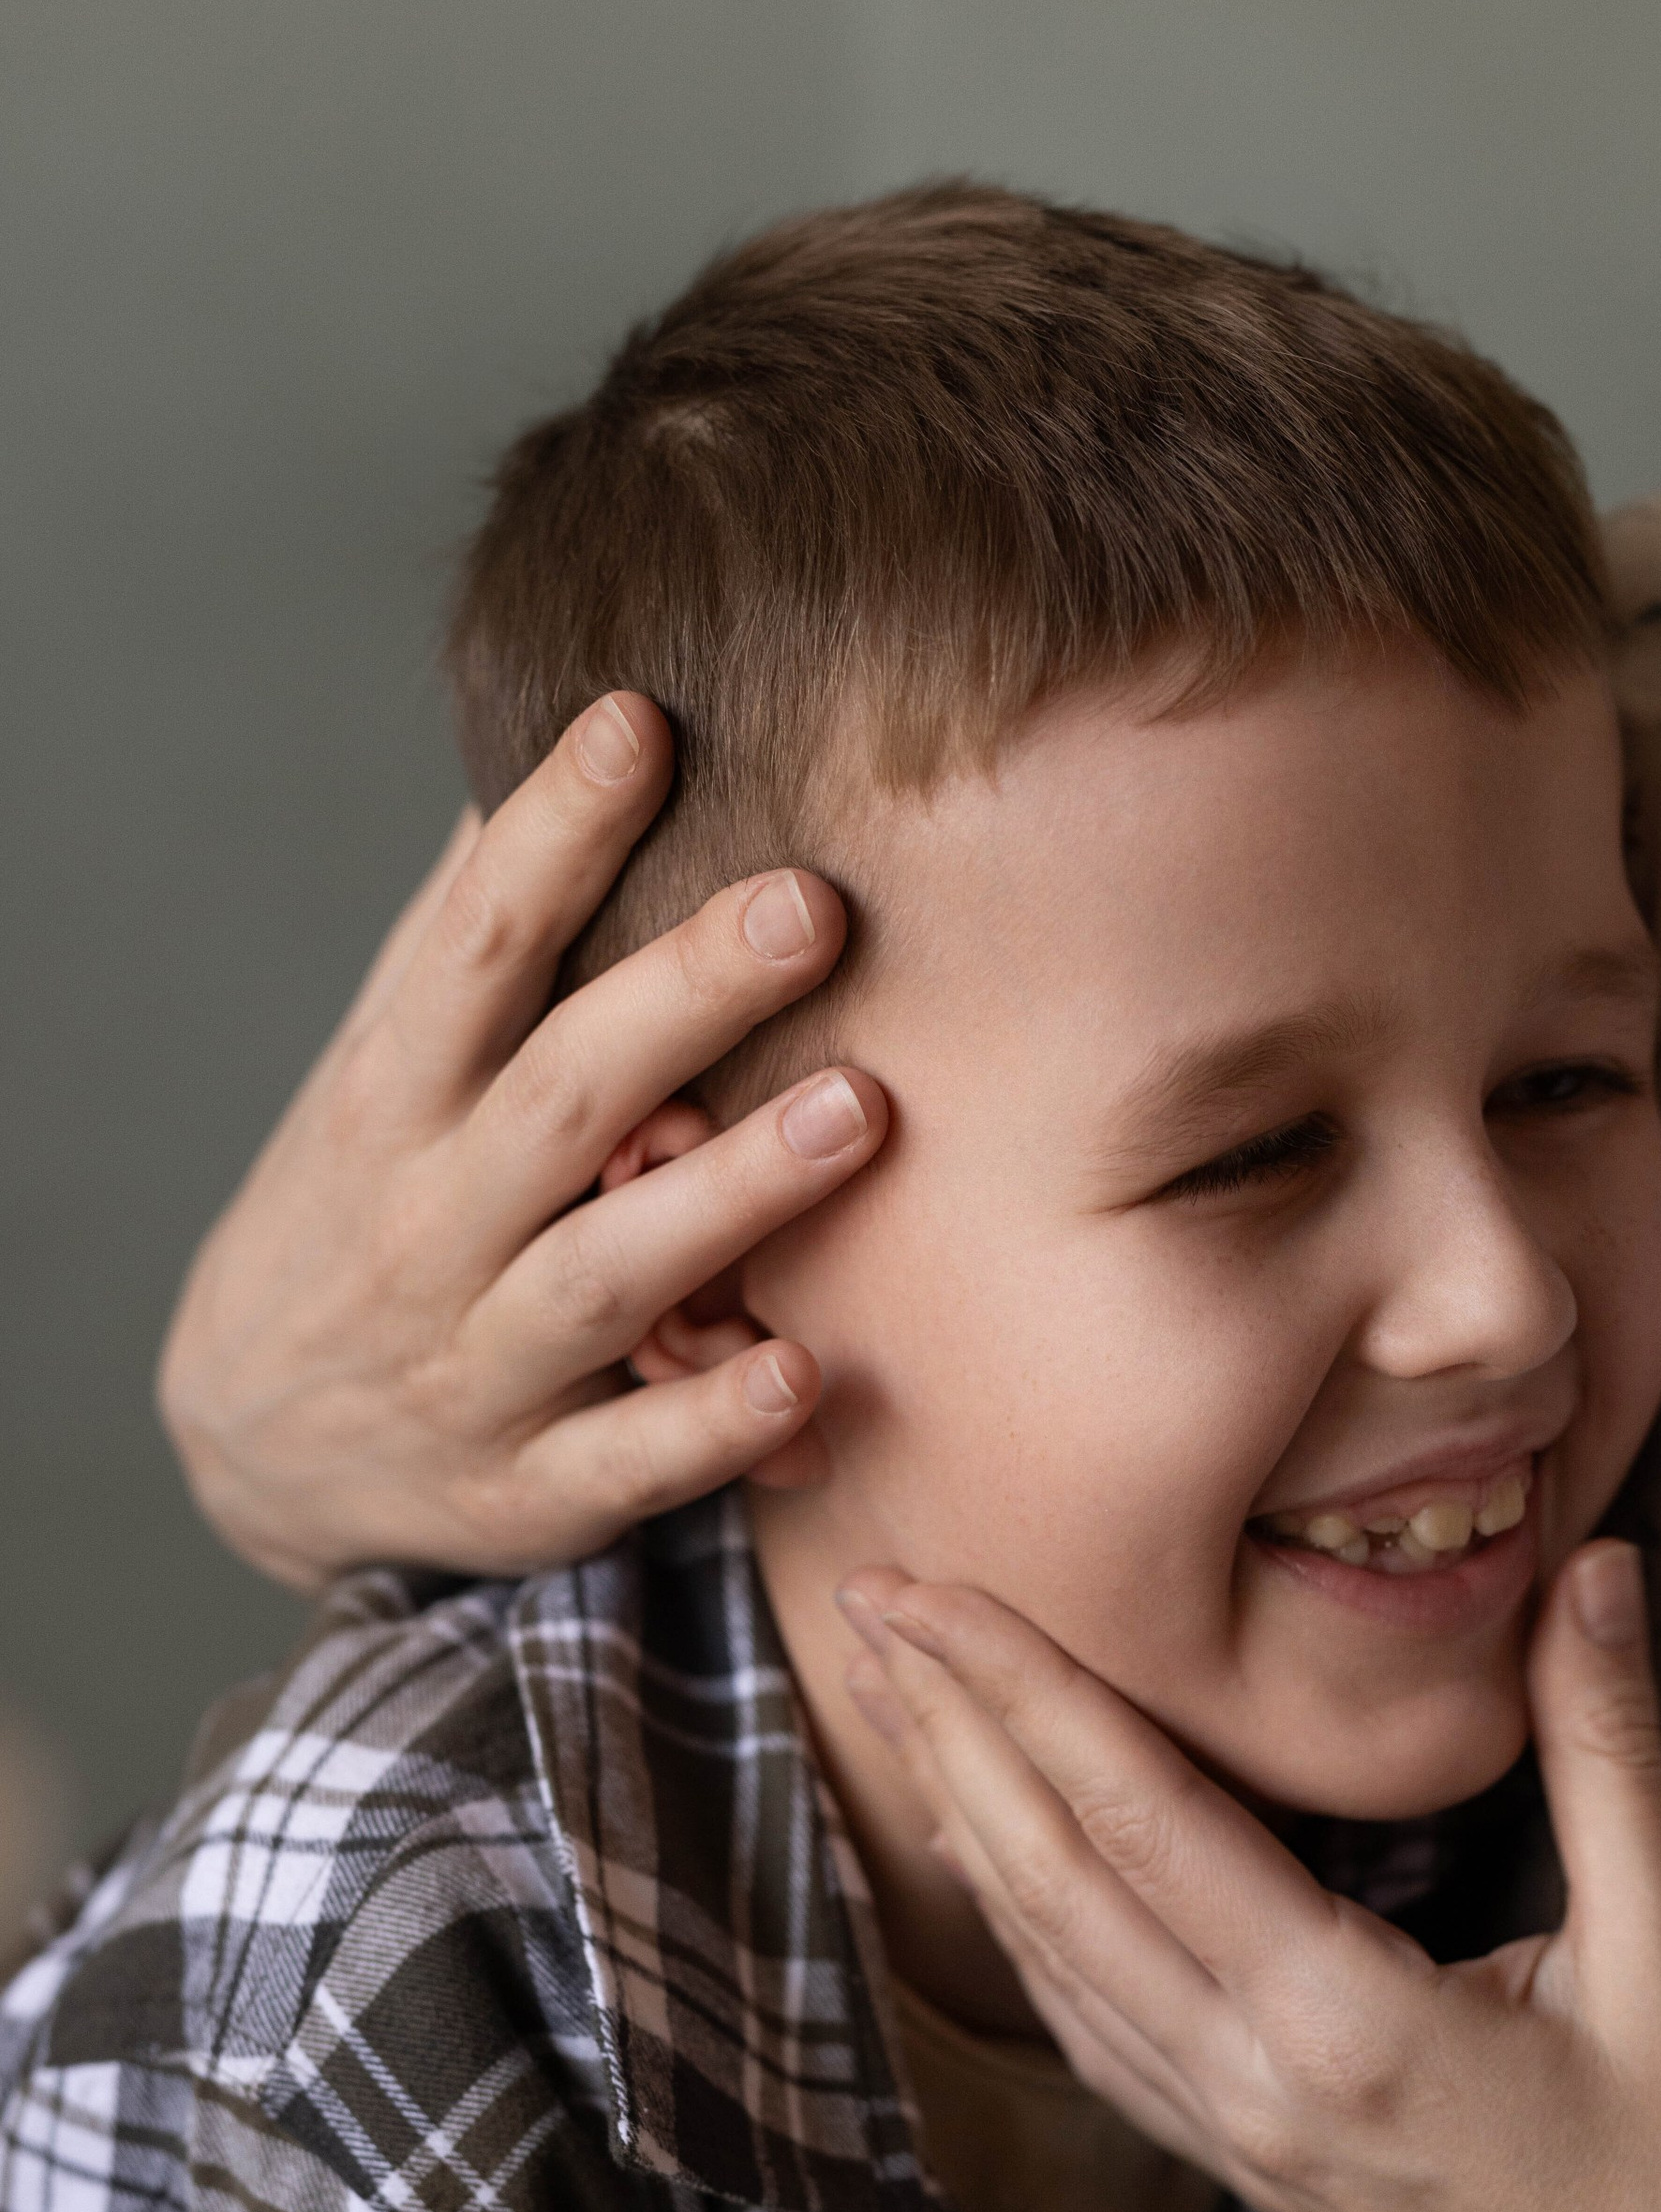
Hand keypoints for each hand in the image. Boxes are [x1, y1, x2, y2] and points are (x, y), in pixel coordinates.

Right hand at [158, 694, 883, 1588]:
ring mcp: (476, 1363)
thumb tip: (582, 739)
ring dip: (728, 1195)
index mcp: (393, 1099)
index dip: (549, 835)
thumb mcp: (386, 1072)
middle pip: (558, 1096)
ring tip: (856, 1110)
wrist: (252, 1440)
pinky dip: (710, 1426)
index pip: (471, 948)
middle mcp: (428, 1223)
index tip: (637, 722)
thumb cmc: (372, 1205)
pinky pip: (626, 1460)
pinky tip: (805, 1375)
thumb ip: (475, 937)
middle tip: (809, 903)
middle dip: (681, 997)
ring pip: (604, 1273)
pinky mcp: (527, 1489)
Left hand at [837, 1543, 1660, 2211]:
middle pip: (1055, 1879)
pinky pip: (1097, 2028)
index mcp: (1341, 2026)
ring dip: (972, 1817)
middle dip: (954, 1728)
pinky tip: (1004, 1866)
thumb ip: (1608, 1752)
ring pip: (1055, 1958)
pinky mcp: (1251, 2170)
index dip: (1025, 1687)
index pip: (1139, 1819)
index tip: (931, 1585)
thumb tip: (1596, 1560)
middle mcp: (1253, 2088)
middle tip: (864, 1597)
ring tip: (902, 1699)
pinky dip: (1028, 1925)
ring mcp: (1239, 2142)